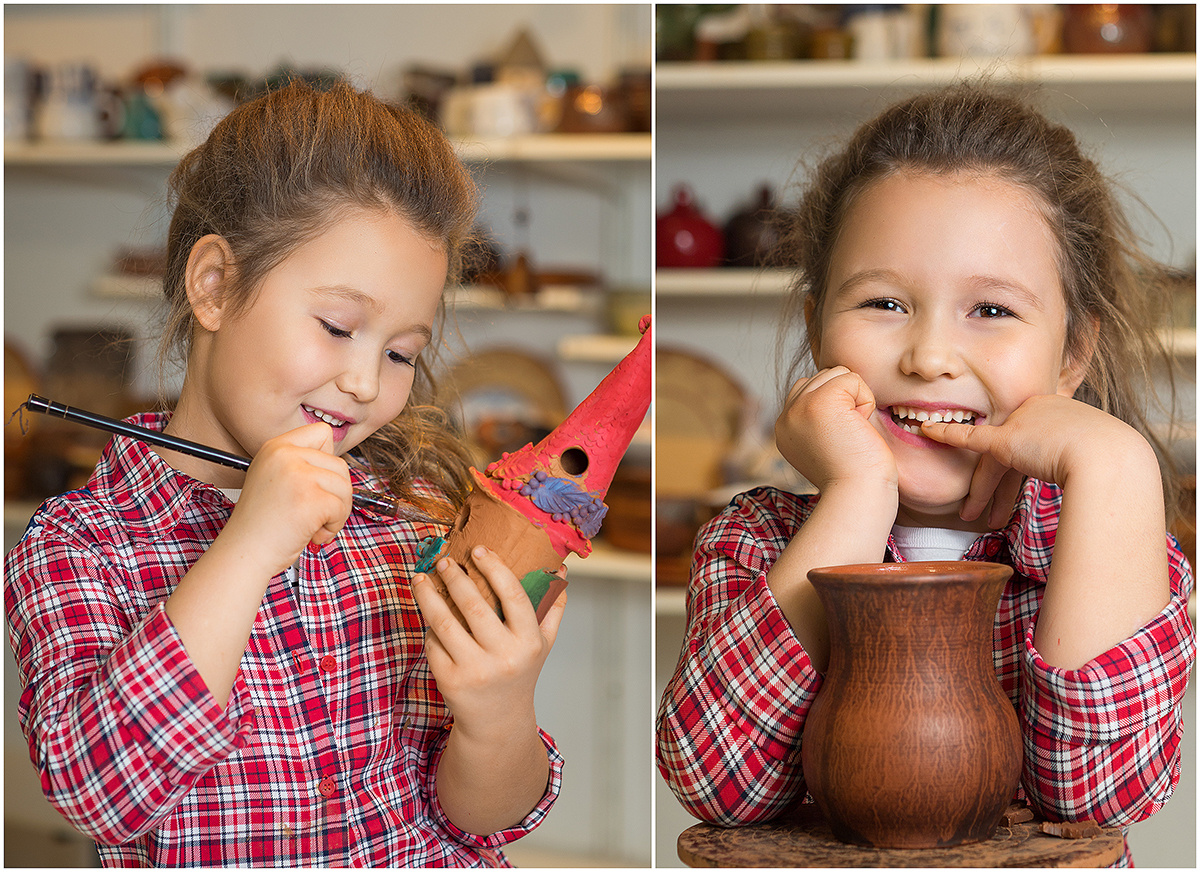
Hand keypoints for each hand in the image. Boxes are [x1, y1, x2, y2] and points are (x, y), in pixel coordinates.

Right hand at [221, 423, 352, 576]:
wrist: (243, 553)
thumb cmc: (260, 525)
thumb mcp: (275, 479)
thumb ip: (301, 466)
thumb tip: (338, 469)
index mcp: (275, 447)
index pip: (323, 432)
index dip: (327, 459)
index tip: (316, 483)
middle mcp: (285, 455)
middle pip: (340, 464)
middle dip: (336, 494)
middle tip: (316, 513)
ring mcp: (298, 475)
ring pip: (345, 486)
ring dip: (337, 512)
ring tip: (314, 526)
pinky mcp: (310, 498)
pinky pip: (341, 508)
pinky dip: (333, 526)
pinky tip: (313, 535)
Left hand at [413, 546, 565, 741]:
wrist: (498, 722)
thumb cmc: (520, 673)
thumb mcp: (542, 644)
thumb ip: (552, 607)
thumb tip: (560, 570)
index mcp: (528, 642)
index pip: (514, 596)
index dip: (495, 568)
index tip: (478, 549)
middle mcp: (504, 657)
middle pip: (474, 606)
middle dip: (454, 577)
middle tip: (443, 560)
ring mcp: (475, 670)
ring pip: (444, 623)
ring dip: (428, 596)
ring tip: (420, 578)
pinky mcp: (450, 681)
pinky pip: (433, 643)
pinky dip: (428, 626)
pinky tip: (427, 614)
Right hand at [775, 366, 896, 492]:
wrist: (857, 496)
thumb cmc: (855, 477)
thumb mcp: (825, 444)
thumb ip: (820, 418)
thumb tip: (839, 386)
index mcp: (784, 429)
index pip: (809, 389)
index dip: (836, 406)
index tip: (840, 440)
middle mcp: (785, 416)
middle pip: (823, 377)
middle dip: (845, 400)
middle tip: (848, 437)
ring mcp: (799, 407)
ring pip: (837, 373)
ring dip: (855, 399)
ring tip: (852, 432)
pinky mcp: (820, 401)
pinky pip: (852, 379)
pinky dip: (865, 401)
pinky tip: (859, 428)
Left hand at [920, 394, 1146, 525]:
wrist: (1111, 459)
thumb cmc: (1113, 466)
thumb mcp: (1098, 460)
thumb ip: (1078, 465)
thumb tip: (1085, 484)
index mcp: (1060, 413)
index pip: (1029, 444)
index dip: (1018, 470)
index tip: (1011, 490)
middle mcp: (1038, 411)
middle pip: (1009, 454)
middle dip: (996, 487)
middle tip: (985, 513)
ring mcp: (1022, 423)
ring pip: (992, 461)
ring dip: (982, 492)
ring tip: (973, 517)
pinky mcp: (1007, 438)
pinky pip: (969, 437)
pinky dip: (948, 434)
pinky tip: (928, 431)